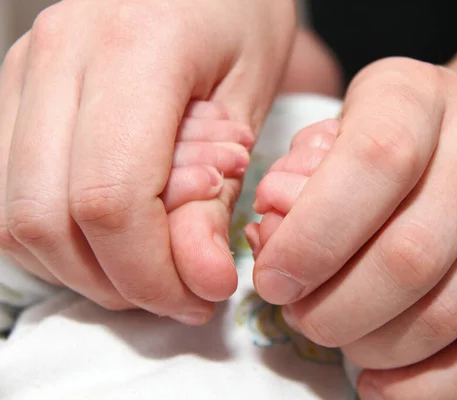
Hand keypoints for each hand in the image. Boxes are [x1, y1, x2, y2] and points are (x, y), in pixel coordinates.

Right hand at [0, 0, 294, 323]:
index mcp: (130, 49)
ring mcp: (21, 70)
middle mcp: (55, 57)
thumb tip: (196, 279)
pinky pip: (8, 191)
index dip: (151, 272)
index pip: (109, 200)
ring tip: (149, 268)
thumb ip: (215, 195)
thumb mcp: (249, 102)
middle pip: (46, 219)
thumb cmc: (240, 16)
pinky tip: (110, 238)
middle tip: (180, 293)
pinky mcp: (15, 89)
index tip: (203, 294)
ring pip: (13, 215)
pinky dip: (56, 237)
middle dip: (116, 282)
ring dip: (82, 268)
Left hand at [252, 57, 456, 398]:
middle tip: (299, 313)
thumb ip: (301, 174)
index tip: (274, 278)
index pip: (372, 165)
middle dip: (334, 308)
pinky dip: (430, 387)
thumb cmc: (406, 129)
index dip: (312, 238)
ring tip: (337, 336)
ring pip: (447, 313)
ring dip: (373, 347)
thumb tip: (271, 239)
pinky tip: (382, 386)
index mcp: (419, 97)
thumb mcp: (344, 121)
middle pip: (409, 257)